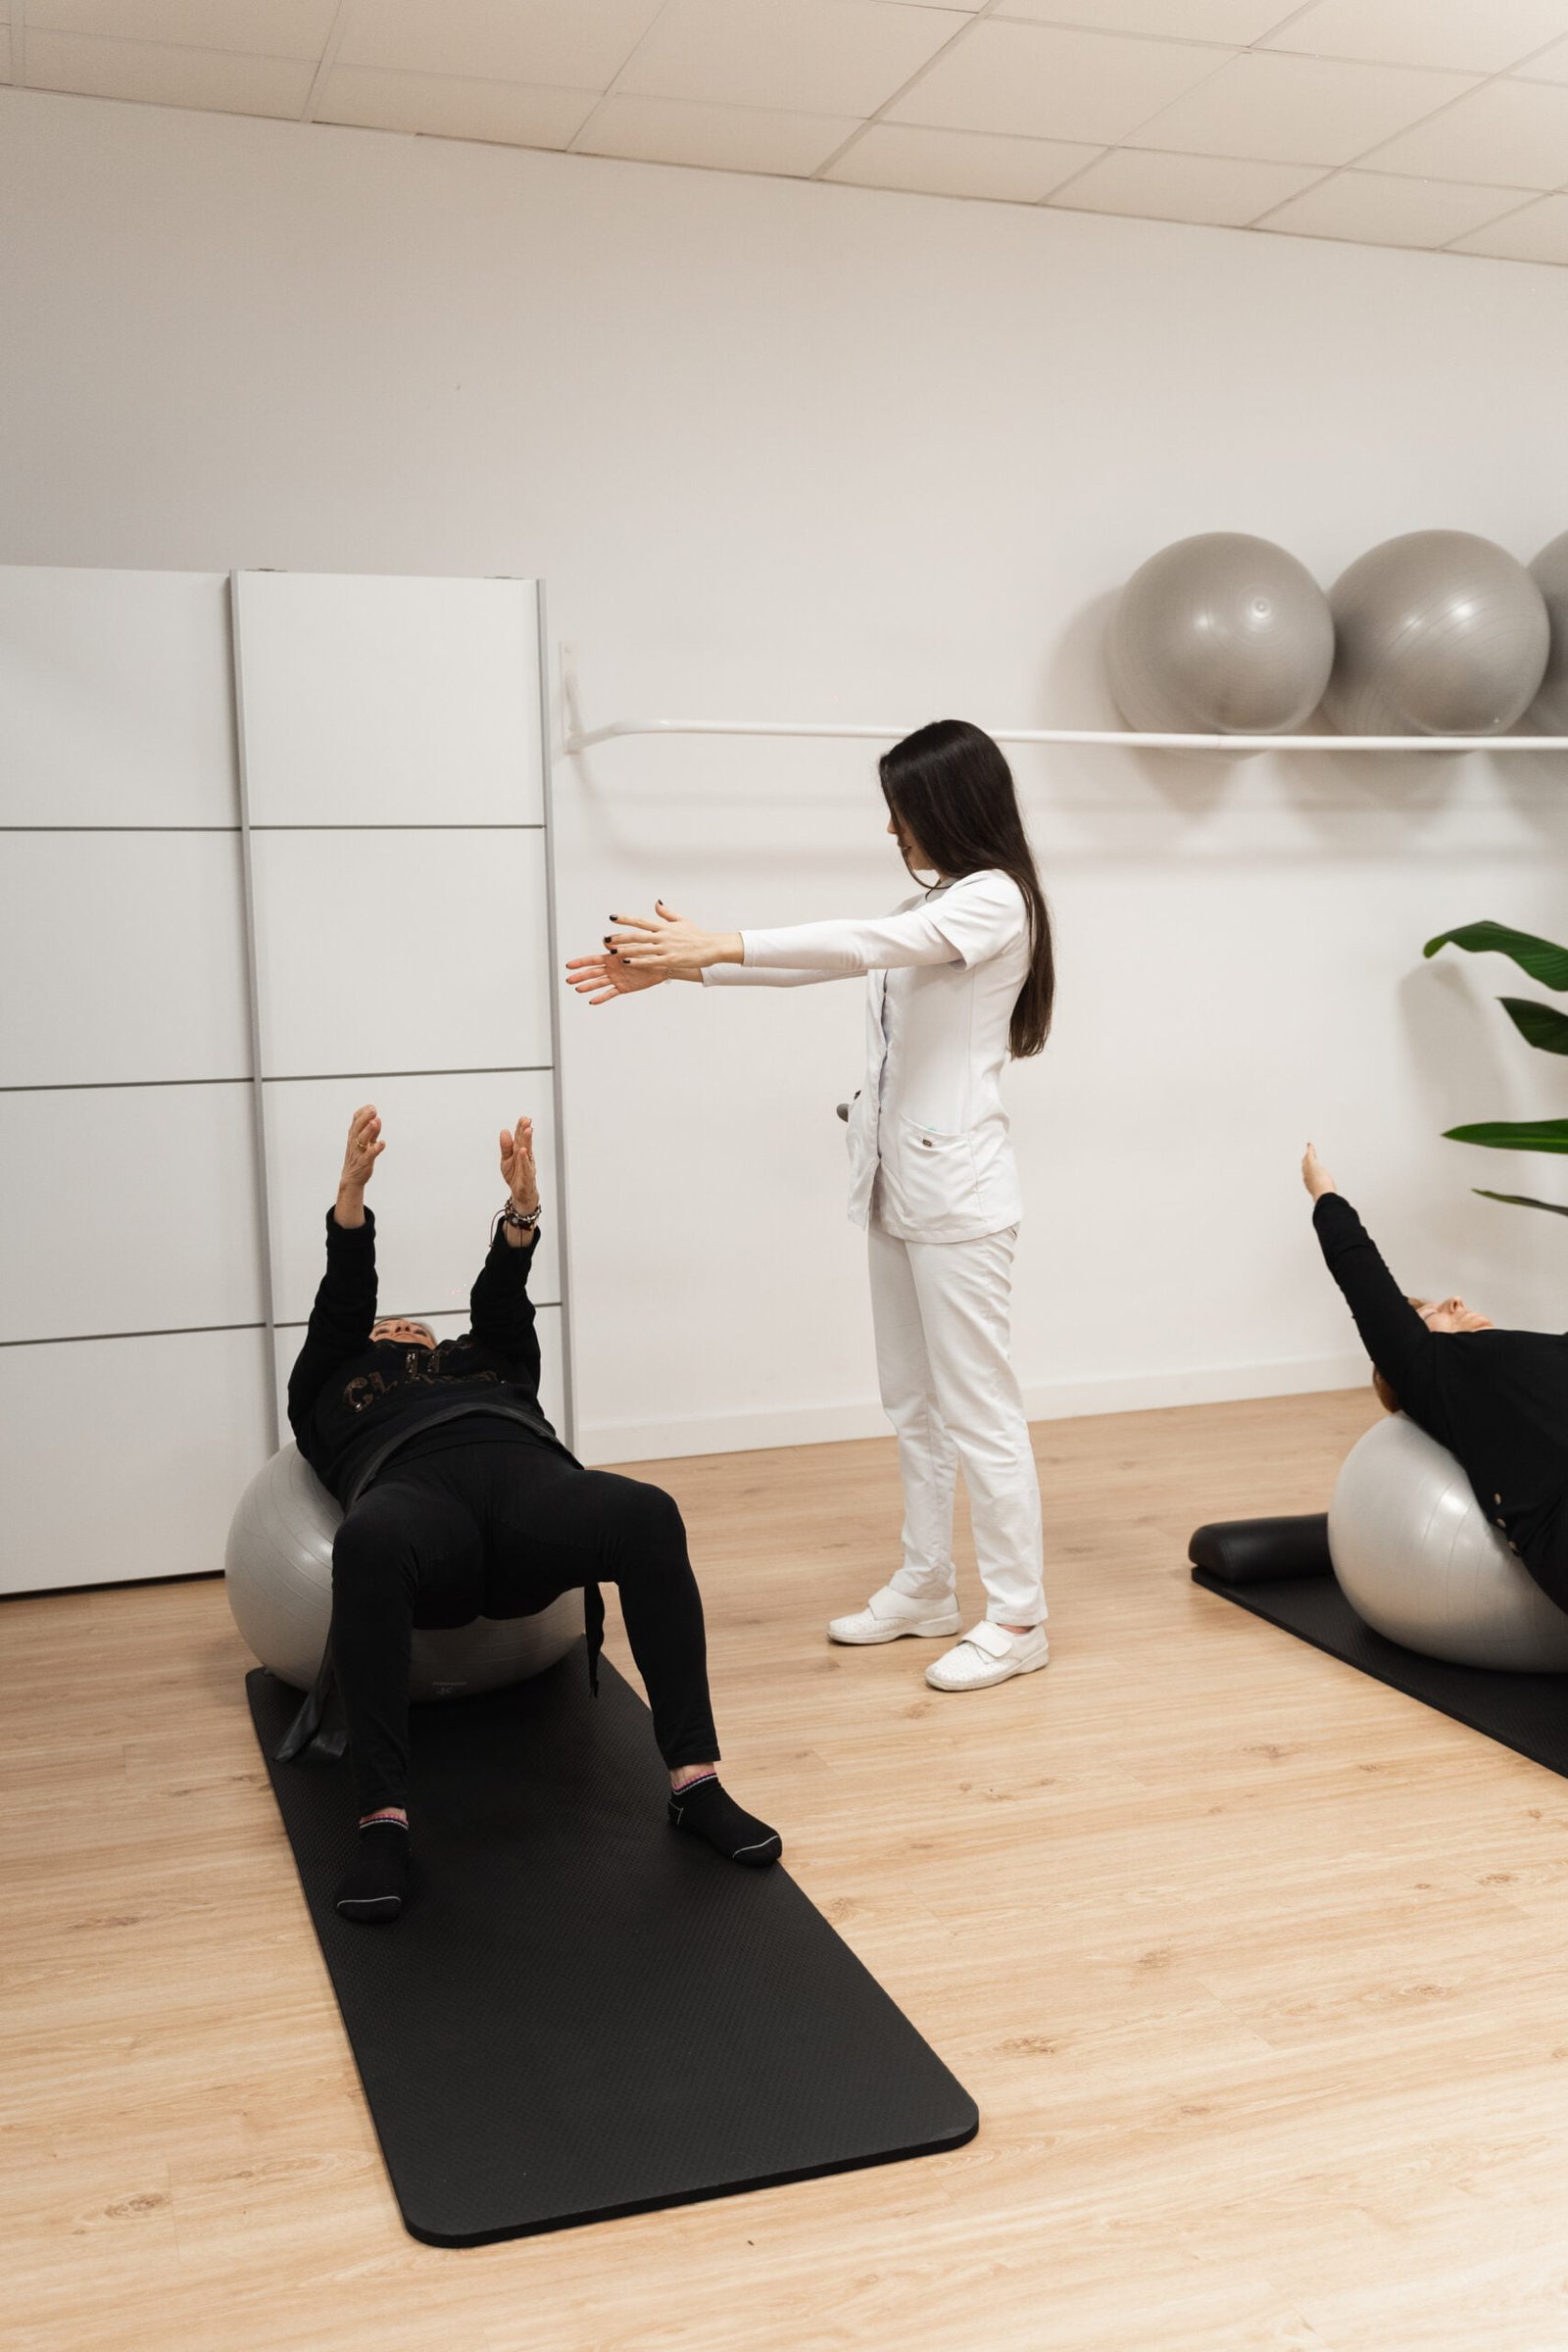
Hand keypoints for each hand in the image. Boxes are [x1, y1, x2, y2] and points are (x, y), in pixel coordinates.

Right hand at [340, 1104, 383, 1192]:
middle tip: (373, 1109)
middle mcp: (354, 1142)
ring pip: (361, 1139)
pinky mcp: (364, 1162)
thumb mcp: (365, 1142)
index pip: (355, 1121)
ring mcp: (358, 1152)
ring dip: (369, 1130)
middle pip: (357, 1127)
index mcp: (353, 1136)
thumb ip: (372, 1131)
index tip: (371, 1106)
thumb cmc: (359, 1157)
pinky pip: (369, 1155)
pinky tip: (382, 1143)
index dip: (362, 1113)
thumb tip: (377, 1119)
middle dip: (365, 1118)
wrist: (351, 1178)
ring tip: (375, 1122)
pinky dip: (375, 1148)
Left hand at [500, 1113, 538, 1213]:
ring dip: (528, 1141)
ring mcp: (527, 1166)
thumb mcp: (506, 1159)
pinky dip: (524, 1159)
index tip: (523, 1118)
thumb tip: (504, 1131)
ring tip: (528, 1130)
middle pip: (525, 1142)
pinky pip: (526, 1166)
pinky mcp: (527, 1176)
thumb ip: (505, 1146)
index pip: (520, 1138)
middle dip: (525, 1131)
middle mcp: (525, 1157)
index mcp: (520, 1152)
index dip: (521, 1128)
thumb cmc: (515, 1175)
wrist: (521, 1194)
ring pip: (527, 1152)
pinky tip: (524, 1151)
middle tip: (527, 1120)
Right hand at [564, 945, 670, 1004]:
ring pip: (599, 983)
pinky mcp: (624, 987)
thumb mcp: (632, 945)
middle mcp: (612, 968)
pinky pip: (611, 993)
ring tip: (578, 989)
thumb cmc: (648, 951)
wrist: (662, 963)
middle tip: (568, 980)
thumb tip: (604, 941)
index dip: (580, 963)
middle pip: (592, 972)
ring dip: (588, 986)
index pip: (592, 960)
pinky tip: (592, 1001)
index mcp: (612, 957)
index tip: (568, 965)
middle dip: (580, 976)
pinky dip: (602, 997)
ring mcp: (617, 978)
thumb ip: (619, 944)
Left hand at [605, 899, 740, 975]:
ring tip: (611, 951)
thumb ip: (667, 913)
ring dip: (625, 950)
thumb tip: (657, 902)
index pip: (640, 921)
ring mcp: (666, 949)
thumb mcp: (682, 921)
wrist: (712, 947)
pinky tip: (627, 962)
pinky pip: (651, 961)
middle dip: (620, 937)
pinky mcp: (671, 960)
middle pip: (637, 936)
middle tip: (606, 939)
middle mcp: (663, 936)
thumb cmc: (697, 935)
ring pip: (641, 949)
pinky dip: (638, 961)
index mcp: (664, 927)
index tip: (612, 917)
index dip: (625, 919)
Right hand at [1302, 1142, 1335, 1201]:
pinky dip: (1310, 1149)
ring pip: (1306, 1159)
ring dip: (1307, 1153)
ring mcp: (1308, 1169)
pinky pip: (1310, 1153)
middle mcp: (1306, 1176)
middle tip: (1307, 1154)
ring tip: (1309, 1148)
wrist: (1323, 1193)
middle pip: (1304, 1166)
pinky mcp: (1311, 1163)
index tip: (1308, 1166)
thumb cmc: (1324, 1195)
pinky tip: (1310, 1144)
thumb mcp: (1325, 1194)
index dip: (1307, 1169)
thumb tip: (1333, 1201)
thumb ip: (1327, 1195)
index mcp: (1309, 1183)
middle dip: (1305, 1160)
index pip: (1307, 1174)